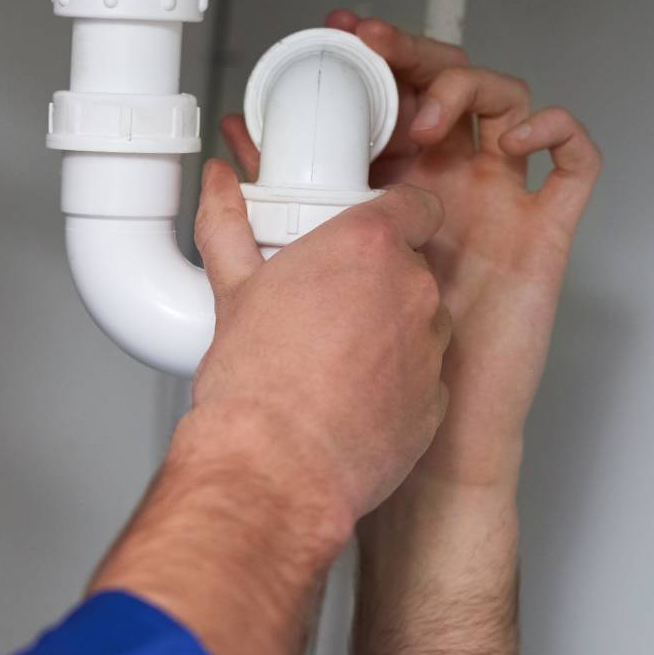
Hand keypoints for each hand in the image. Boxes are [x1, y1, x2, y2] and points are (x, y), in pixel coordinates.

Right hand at [186, 158, 451, 528]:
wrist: (275, 468)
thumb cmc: (256, 385)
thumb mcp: (233, 290)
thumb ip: (229, 225)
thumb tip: (218, 186)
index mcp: (368, 247)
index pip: (416, 205)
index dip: (396, 217)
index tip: (369, 236)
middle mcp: (412, 290)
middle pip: (413, 267)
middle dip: (378, 282)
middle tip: (330, 303)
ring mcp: (431, 347)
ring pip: (422, 323)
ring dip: (390, 331)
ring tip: (336, 357)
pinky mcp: (436, 401)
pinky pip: (423, 376)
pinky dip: (397, 382)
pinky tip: (351, 396)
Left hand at [223, 11, 601, 489]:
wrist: (417, 441)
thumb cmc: (364, 366)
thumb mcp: (297, 267)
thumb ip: (262, 206)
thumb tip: (232, 147)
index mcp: (398, 181)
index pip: (398, 91)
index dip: (376, 55)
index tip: (339, 34)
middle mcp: (452, 184)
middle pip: (451, 82)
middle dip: (416, 52)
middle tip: (378, 47)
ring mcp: (502, 203)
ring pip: (511, 104)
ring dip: (469, 89)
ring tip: (425, 117)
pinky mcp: (544, 236)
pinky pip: (576, 166)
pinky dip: (556, 132)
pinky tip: (514, 139)